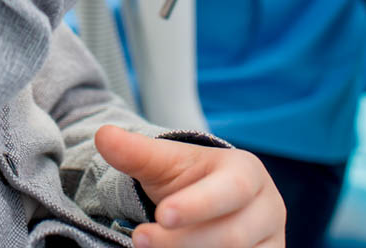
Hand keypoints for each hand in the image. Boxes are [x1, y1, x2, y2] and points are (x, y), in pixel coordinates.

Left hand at [95, 125, 285, 247]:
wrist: (207, 202)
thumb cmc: (187, 179)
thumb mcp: (163, 162)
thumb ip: (136, 151)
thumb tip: (102, 135)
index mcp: (249, 172)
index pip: (230, 190)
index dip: (197, 205)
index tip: (161, 215)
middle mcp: (269, 209)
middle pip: (231, 236)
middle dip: (182, 241)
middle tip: (139, 239)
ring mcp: (271, 242)